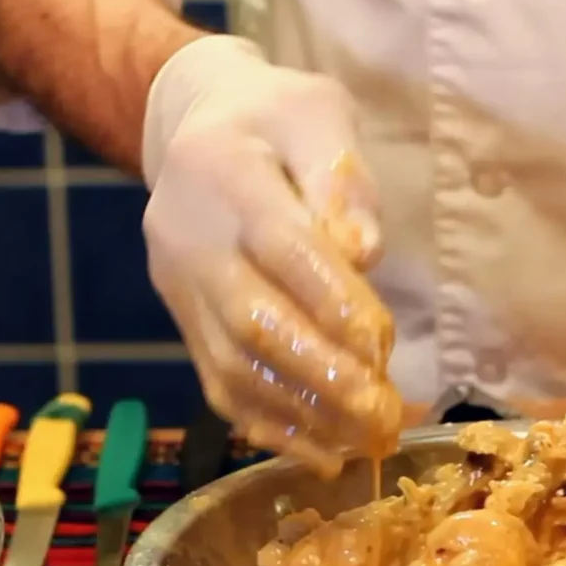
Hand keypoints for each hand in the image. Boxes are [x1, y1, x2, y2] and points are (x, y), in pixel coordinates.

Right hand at [142, 35, 400, 473]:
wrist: (192, 130)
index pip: (283, 249)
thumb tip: (364, 253)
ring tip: (364, 442)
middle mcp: (191, 240)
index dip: (334, 302)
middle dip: (324, 376)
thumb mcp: (314, 112)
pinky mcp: (184, 322)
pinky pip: (218, 386)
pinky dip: (270, 427)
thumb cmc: (272, 118)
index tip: (385, 346)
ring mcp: (180, 288)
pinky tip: (320, 453)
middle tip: (384, 416)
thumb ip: (341, 176)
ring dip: (303, 414)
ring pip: (233, 367)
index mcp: (226, 177)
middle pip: (254, 323)